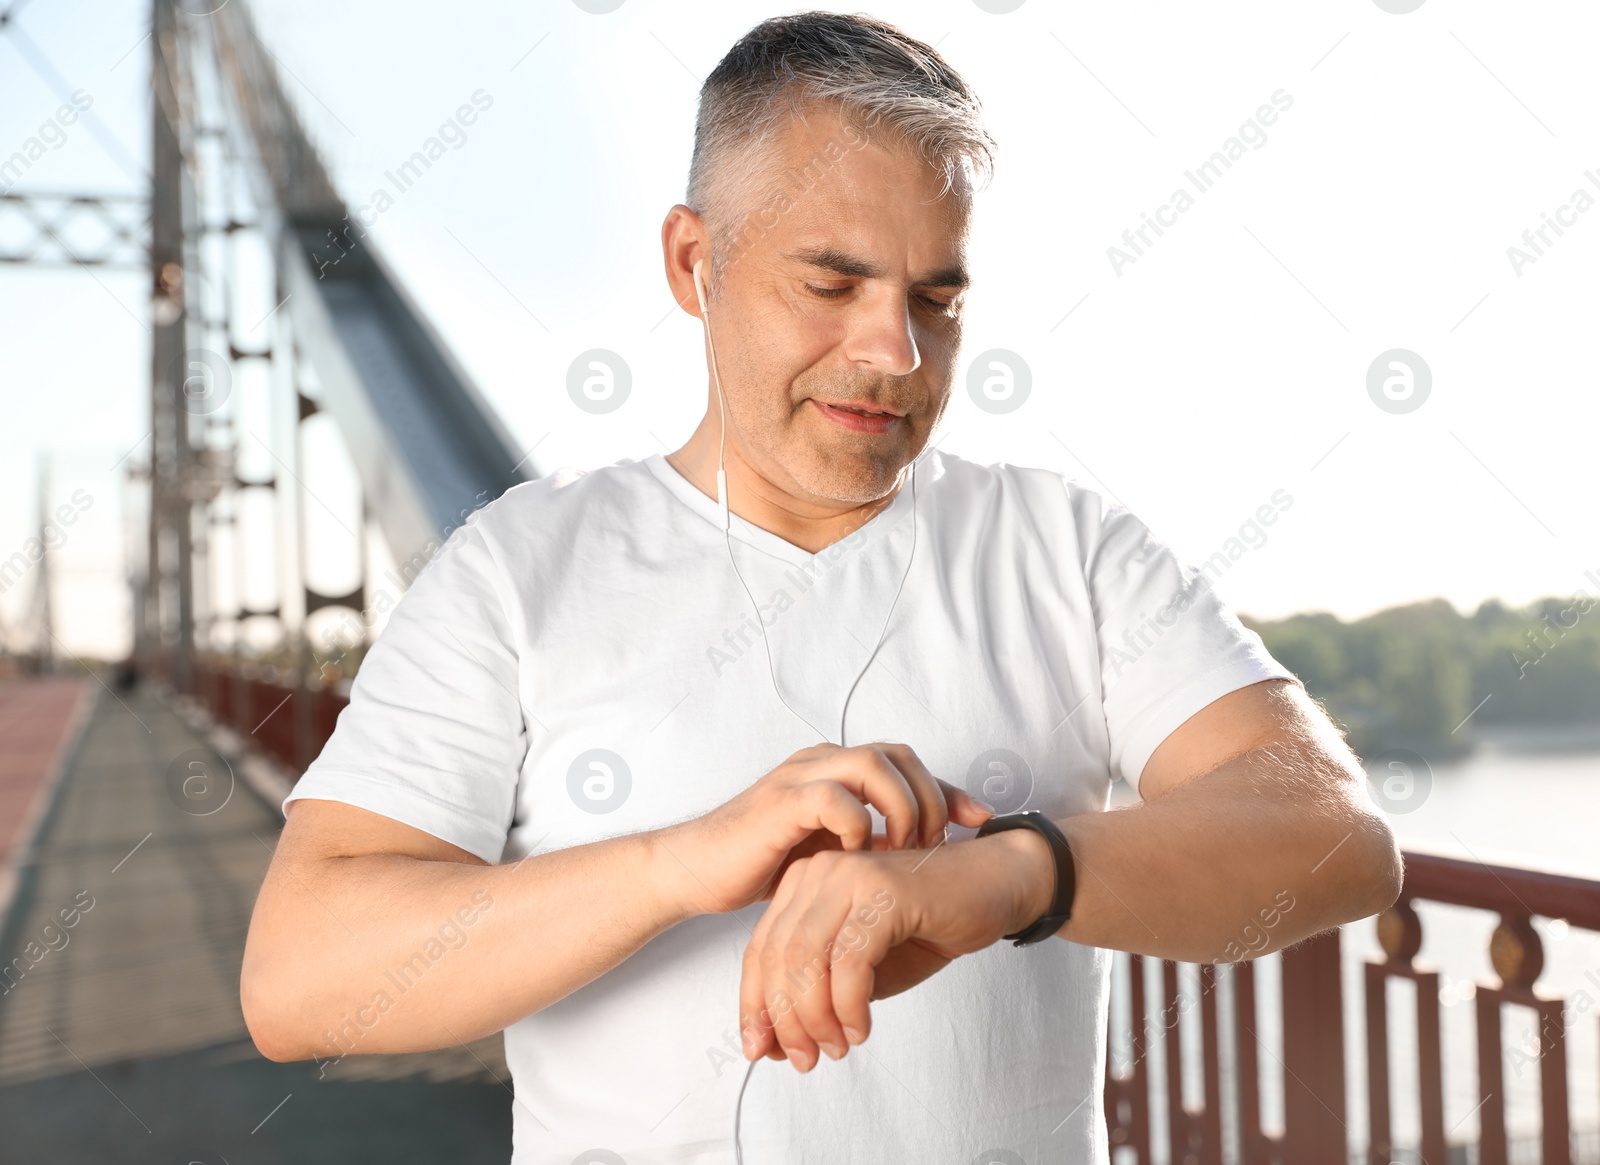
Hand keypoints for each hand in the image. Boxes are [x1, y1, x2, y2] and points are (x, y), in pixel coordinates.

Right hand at [652, 742, 993, 918]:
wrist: (698, 870)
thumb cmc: (762, 862)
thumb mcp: (830, 850)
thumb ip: (869, 840)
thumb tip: (921, 854)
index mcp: (835, 769)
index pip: (906, 761)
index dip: (948, 789)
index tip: (980, 822)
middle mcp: (820, 762)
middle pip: (898, 755)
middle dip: (930, 799)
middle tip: (933, 845)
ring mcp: (799, 777)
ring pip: (872, 765)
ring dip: (901, 808)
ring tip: (903, 850)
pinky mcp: (780, 804)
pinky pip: (834, 797)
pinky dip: (858, 825)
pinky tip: (857, 858)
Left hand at [737, 828, 1054, 1070]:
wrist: (994, 886)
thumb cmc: (929, 925)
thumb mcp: (862, 969)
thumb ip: (820, 996)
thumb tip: (776, 1044)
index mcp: (805, 883)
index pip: (761, 950)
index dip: (755, 1005)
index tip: (759, 1049)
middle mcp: (819, 872)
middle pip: (777, 957)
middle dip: (785, 1020)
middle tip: (804, 1059)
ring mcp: (849, 876)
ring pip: (806, 960)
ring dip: (816, 1017)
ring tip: (836, 1047)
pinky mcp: (882, 891)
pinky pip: (850, 961)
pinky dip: (850, 1004)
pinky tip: (862, 1027)